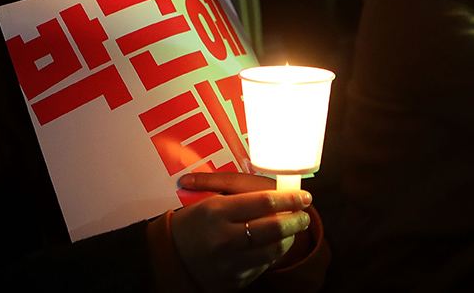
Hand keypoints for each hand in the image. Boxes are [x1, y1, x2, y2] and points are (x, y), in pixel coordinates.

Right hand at [170, 172, 312, 291]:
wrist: (170, 258)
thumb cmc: (193, 223)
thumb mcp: (210, 201)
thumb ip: (241, 196)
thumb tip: (277, 192)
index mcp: (216, 211)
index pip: (263, 202)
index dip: (288, 198)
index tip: (302, 195)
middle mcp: (224, 238)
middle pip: (273, 227)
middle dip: (295, 219)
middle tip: (303, 213)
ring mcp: (229, 262)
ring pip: (273, 250)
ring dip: (288, 238)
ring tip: (292, 229)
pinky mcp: (234, 280)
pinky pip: (262, 266)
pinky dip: (272, 254)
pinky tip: (273, 245)